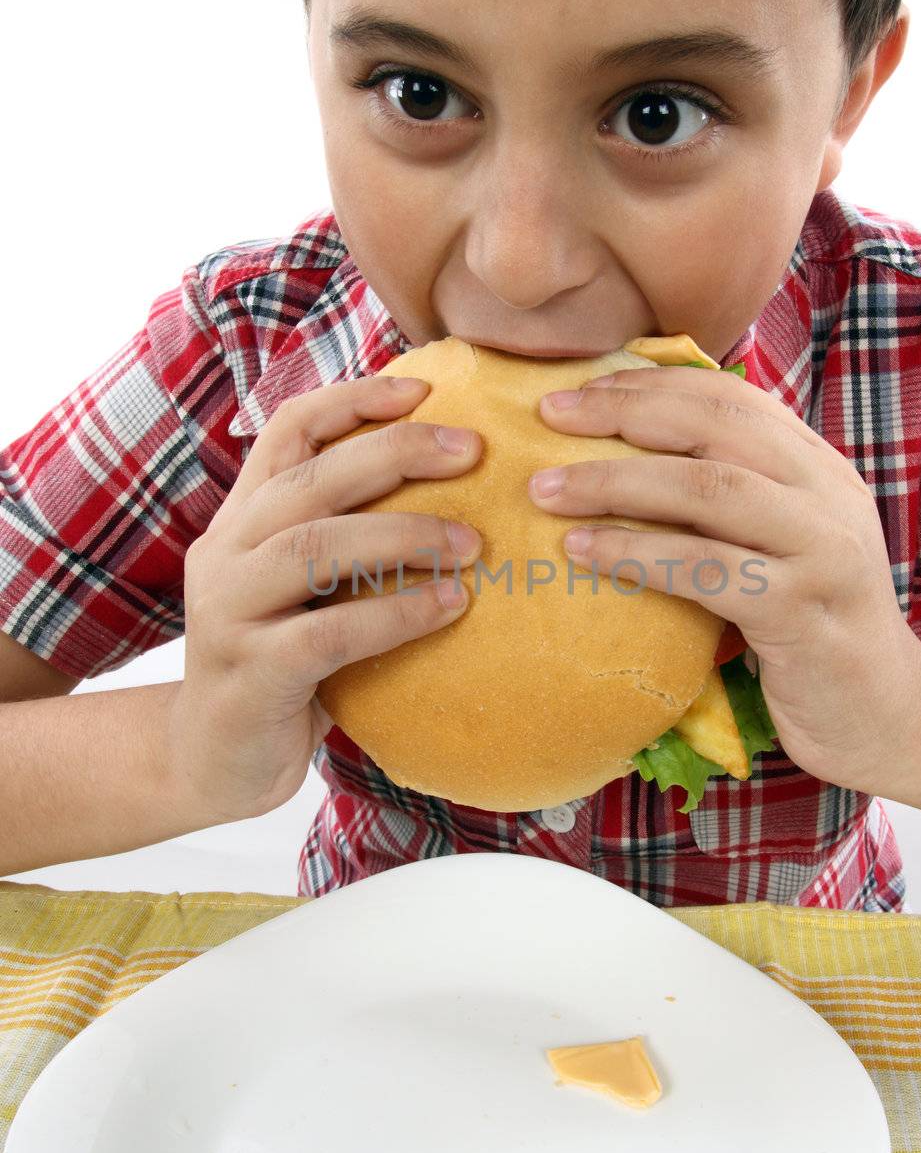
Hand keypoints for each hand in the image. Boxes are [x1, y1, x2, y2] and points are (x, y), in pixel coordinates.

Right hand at [170, 377, 482, 821]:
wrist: (216, 761)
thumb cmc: (284, 664)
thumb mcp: (305, 589)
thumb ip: (346, 538)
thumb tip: (454, 484)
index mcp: (240, 519)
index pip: (288, 430)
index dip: (354, 401)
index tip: (424, 391)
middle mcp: (224, 552)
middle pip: (310, 478)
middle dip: (396, 453)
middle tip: (472, 452)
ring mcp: (228, 612)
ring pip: (316, 548)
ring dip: (403, 536)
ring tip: (472, 544)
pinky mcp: (251, 673)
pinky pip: (330, 632)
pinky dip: (396, 614)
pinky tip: (450, 607)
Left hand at [530, 364, 920, 790]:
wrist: (885, 716)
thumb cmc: (811, 630)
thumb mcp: (780, 547)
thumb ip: (731, 501)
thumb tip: (629, 457)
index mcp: (819, 469)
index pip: (732, 398)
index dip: (652, 385)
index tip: (580, 390)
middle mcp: (829, 496)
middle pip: (717, 427)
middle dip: (624, 413)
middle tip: (550, 416)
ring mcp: (823, 551)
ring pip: (710, 489)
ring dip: (617, 482)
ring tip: (546, 489)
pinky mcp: (803, 612)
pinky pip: (707, 570)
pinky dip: (638, 554)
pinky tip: (582, 552)